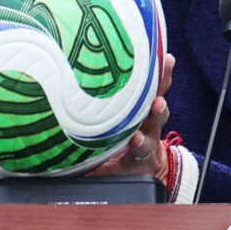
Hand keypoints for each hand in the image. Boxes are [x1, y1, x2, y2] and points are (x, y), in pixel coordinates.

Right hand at [84, 50, 173, 179]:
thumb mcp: (107, 174)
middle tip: (158, 103)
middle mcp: (148, 132)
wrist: (145, 163)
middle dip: (156, 111)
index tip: (135, 140)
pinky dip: (161, 71)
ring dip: (162, 82)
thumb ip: (91, 171)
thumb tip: (65, 170)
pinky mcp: (152, 101)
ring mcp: (150, 116)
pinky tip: (164, 55)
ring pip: (158, 98)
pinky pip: (159, 85)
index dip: (138, 143)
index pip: (140, 148)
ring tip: (165, 64)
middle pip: (155, 121)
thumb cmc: (120, 166)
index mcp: (138, 151)